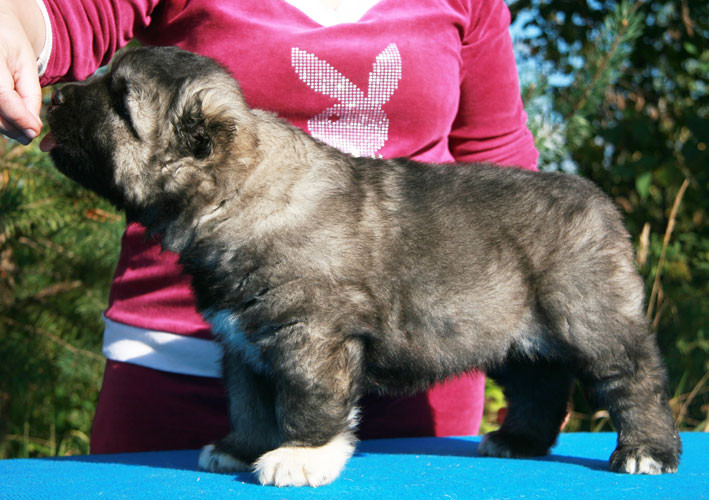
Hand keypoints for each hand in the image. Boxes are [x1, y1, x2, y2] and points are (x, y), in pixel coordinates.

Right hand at [0, 2, 42, 144]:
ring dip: (4, 126)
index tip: (35, 132)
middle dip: (13, 127)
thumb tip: (32, 129)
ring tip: (21, 128)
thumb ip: (30, 96)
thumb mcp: (27, 66)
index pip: (2, 95)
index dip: (19, 117)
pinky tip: (9, 120)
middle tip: (30, 134)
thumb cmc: (11, 46)